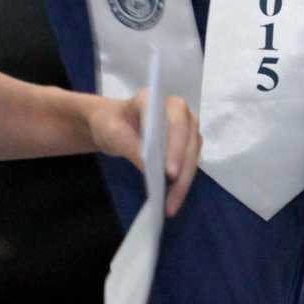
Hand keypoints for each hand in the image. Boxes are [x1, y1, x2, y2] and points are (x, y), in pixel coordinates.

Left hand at [88, 90, 201, 217]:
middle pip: (188, 139)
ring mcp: (185, 126)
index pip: (173, 120)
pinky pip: (189, 162)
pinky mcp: (187, 143)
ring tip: (172, 206)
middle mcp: (177, 109)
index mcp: (155, 98)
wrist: (113, 125)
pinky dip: (182, 182)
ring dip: (185, 180)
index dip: (174, 146)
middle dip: (182, 169)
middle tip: (172, 196)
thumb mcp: (112, 134)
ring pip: (192, 153)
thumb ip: (130, 147)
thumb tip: (150, 169)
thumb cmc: (110, 124)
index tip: (169, 173)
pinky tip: (173, 199)